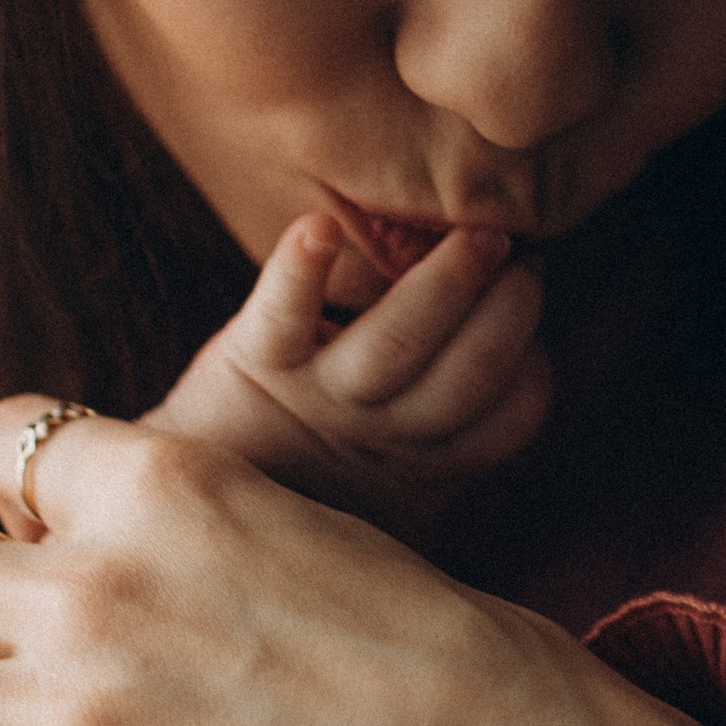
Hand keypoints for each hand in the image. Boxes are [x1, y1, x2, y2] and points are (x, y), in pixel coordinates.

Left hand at [145, 214, 548, 537]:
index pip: (507, 423)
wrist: (187, 498)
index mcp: (417, 462)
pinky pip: (283, 314)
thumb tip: (536, 358)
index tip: (538, 326)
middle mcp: (372, 436)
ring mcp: (314, 397)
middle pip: (461, 380)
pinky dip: (303, 269)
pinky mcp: (252, 359)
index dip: (532, 370)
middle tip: (524, 262)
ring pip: (393, 346)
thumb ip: (454, 426)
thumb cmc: (306, 471)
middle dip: (507, 314)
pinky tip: (322, 227)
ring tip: (480, 238)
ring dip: (446, 286)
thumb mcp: (393, 475)